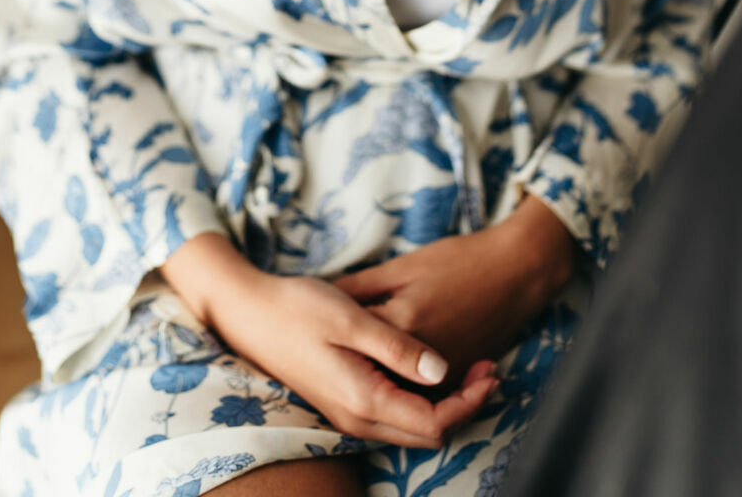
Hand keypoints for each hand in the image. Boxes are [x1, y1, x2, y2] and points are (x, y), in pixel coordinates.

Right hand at [161, 234, 496, 448]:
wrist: (249, 313)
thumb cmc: (298, 306)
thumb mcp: (351, 317)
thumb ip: (398, 347)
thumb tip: (442, 371)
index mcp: (363, 399)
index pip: (433, 423)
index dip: (470, 403)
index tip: (492, 370)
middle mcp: (357, 419)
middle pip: (426, 434)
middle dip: (465, 407)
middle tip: (490, 368)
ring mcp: (348, 415)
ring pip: (411, 429)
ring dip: (444, 405)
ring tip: (470, 367)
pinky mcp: (343, 402)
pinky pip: (393, 417)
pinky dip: (421, 401)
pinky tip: (429, 368)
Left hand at [334, 195, 576, 387]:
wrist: (516, 269)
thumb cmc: (459, 259)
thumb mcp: (403, 265)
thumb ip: (362, 287)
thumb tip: (326, 297)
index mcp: (402, 326)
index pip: (354, 346)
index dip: (335, 336)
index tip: (324, 323)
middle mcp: (421, 360)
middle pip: (375, 376)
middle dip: (357, 364)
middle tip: (344, 344)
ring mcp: (443, 373)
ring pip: (400, 390)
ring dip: (383, 377)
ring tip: (370, 350)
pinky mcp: (458, 377)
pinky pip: (424, 391)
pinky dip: (408, 381)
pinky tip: (399, 357)